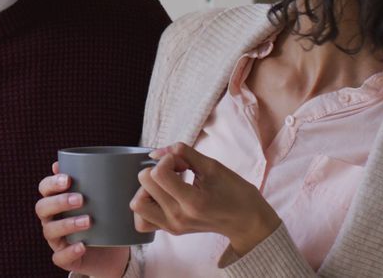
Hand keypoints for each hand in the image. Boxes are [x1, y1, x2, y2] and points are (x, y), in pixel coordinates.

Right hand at [36, 162, 129, 277]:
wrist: (113, 250)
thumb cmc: (103, 217)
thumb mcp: (102, 198)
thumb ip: (95, 180)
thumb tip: (92, 159)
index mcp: (56, 200)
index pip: (44, 188)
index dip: (52, 183)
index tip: (68, 179)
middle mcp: (51, 219)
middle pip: (42, 208)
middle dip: (59, 201)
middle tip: (80, 199)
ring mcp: (56, 240)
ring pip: (50, 231)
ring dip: (67, 224)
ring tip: (88, 221)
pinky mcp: (65, 258)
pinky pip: (59, 257)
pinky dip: (70, 251)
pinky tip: (82, 245)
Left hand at [130, 143, 280, 255]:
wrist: (246, 222)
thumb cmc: (235, 192)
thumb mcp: (213, 166)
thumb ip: (183, 152)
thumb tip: (155, 152)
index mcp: (192, 202)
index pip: (158, 174)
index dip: (167, 159)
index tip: (183, 162)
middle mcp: (178, 218)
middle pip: (144, 184)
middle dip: (158, 169)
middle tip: (177, 171)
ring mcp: (173, 227)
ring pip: (137, 204)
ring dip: (147, 188)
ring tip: (166, 184)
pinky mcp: (170, 230)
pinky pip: (142, 220)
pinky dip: (147, 205)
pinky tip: (162, 196)